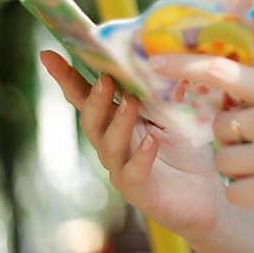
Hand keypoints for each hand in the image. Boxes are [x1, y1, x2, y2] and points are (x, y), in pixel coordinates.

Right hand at [39, 51, 228, 246]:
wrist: (206, 198)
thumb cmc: (186, 151)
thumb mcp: (176, 113)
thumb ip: (164, 90)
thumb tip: (164, 56)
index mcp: (115, 121)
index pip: (85, 96)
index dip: (65, 77)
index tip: (47, 54)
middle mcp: (112, 144)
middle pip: (91, 121)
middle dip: (93, 99)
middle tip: (105, 79)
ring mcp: (121, 169)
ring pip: (108, 146)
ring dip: (118, 122)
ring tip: (130, 102)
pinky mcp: (139, 191)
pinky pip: (133, 173)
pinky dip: (141, 156)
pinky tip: (151, 141)